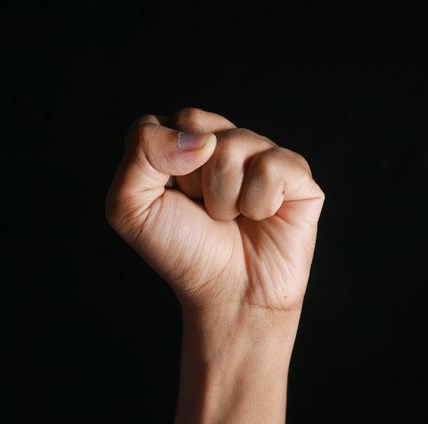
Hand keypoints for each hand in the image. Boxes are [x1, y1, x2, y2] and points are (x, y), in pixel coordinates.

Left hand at [105, 107, 324, 313]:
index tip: (174, 199)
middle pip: (198, 125)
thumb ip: (141, 150)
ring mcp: (263, 155)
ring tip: (232, 218)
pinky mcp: (297, 175)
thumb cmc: (183, 252)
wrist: (229, 297)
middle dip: (192, 178)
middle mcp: (225, 142)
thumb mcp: (130, 206)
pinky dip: (259, 202)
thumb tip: (202, 139)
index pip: (165, 122)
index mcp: (184, 143)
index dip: (162, 164)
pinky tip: (261, 217)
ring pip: (235, 145)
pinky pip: (272, 167)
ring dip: (224, 198)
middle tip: (203, 209)